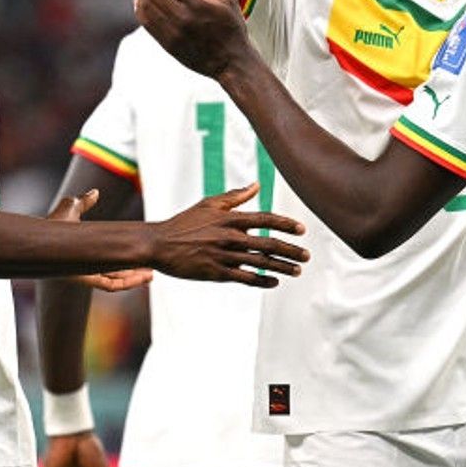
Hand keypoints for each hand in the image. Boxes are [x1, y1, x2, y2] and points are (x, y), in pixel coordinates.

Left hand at [48, 189, 154, 291]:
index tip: (141, 253)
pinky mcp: (87, 279)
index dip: (126, 258)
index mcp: (87, 252)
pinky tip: (143, 276)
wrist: (40, 239)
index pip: (110, 258)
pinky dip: (128, 282)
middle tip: (152, 268)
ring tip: (151, 274)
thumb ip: (84, 201)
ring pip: (117, 281)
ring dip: (135, 278)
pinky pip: (112, 285)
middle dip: (135, 272)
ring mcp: (88, 274)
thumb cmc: (51, 225)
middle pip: (116, 272)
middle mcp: (88, 265)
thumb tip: (95, 192)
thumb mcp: (72, 208)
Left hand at [134, 0, 256, 78]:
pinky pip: (146, 22)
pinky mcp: (167, 44)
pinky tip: (140, 0)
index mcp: (199, 5)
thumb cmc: (232, 28)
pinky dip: (139, 8)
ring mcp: (173, 33)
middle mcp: (183, 19)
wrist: (231, 63)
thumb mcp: (229, 0)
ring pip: (146, 6)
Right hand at [151, 184, 307, 286]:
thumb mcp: (209, 204)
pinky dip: (262, 280)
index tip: (301, 230)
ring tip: (297, 270)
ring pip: (260, 262)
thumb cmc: (184, 223)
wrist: (159, 244)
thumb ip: (235, 196)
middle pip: (268, 244)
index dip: (285, 224)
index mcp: (229, 218)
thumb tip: (257, 185)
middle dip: (291, 250)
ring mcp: (224, 256)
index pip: (265, 219)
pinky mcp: (216, 273)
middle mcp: (230, 237)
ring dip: (282, 267)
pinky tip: (274, 281)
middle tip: (306, 256)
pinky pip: (245, 278)